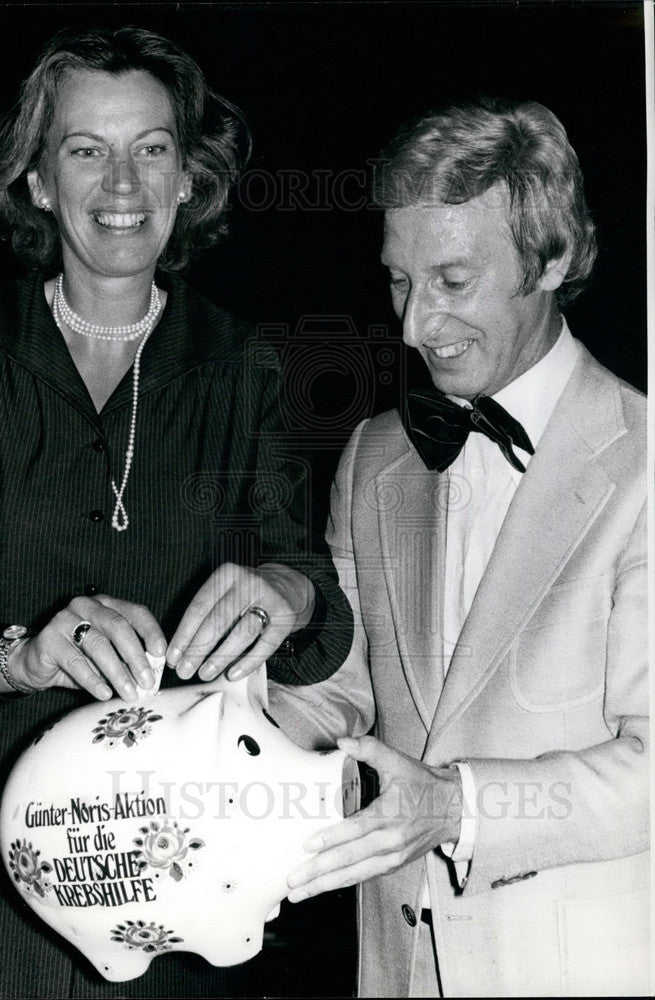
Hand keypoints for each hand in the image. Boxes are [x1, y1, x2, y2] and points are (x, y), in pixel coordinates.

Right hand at [7, 595, 165, 700]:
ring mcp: (65, 619)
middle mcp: (87, 606)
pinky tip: (104, 693)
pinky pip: (75, 661)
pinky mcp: (49, 639)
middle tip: (148, 681)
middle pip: (118, 627)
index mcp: (107, 605)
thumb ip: (127, 658)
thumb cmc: (79, 657)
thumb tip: (152, 677)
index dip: (151, 632)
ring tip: (130, 692)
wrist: (36, 663)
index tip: (161, 654)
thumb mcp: (108, 655)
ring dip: (117, 672)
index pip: (136, 613)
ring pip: (98, 645)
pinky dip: (92, 679)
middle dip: (136, 656)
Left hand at [166, 562, 314, 681]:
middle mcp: (248, 583)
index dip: (184, 634)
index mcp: (226, 575)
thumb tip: (181, 652)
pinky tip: (233, 674)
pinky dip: (248, 662)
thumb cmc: (249, 596)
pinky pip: (266, 644)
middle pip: (218, 620)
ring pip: (242, 632)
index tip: (172, 657)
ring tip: (205, 674)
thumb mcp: (227, 592)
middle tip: (184, 670)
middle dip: (198, 649)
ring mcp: (270, 599)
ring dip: (220, 656)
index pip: (199, 607)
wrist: (291, 587)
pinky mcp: (286, 617)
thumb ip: (207, 615)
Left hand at [286, 736, 461, 900]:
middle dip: (319, 872)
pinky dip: (342, 883)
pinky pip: (364, 877)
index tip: (308, 845)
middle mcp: (391, 843)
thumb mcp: (399, 762)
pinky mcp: (394, 865)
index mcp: (390, 816)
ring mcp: (393, 858)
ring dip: (325, 886)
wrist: (454, 809)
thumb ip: (370, 749)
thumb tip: (344, 741)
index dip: (332, 838)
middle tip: (293, 880)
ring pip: (355, 875)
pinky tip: (322, 888)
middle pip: (350, 860)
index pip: (356, 829)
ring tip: (299, 894)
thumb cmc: (424, 785)